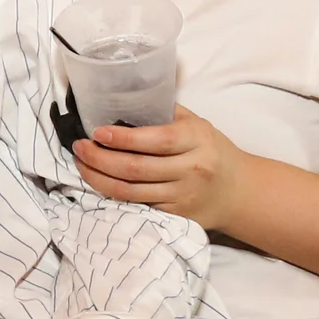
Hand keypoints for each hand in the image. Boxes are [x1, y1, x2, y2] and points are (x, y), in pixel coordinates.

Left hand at [72, 105, 244, 232]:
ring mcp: (183, 197)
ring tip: (81, 163)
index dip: (123, 138)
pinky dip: (113, 194)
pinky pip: (137, 206)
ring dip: (98, 178)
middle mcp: (191, 169)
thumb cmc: (211, 150)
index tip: (97, 132)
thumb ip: (165, 114)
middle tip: (80, 147)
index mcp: (196, 140)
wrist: (238, 192)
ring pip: (131, 191)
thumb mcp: (197, 124)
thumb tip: (123, 101)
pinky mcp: (175, 217)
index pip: (156, 140)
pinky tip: (99, 182)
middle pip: (136, 168)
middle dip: (100, 159)